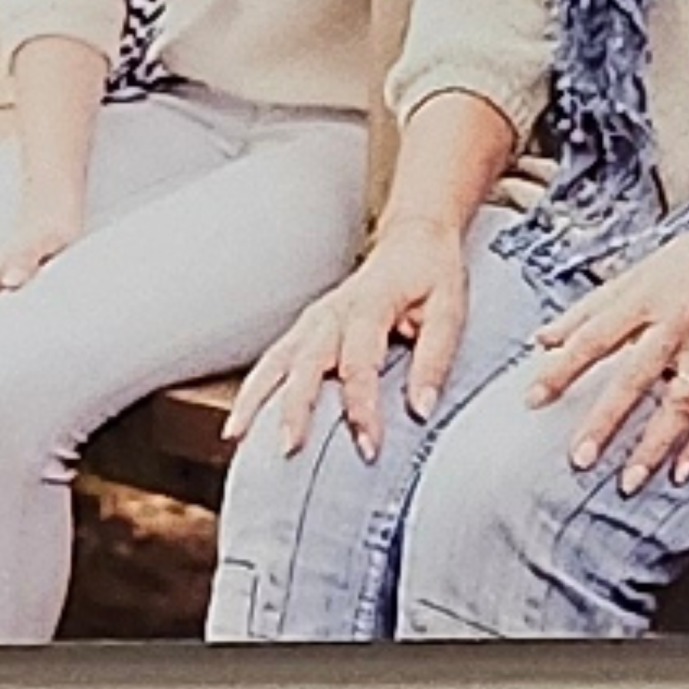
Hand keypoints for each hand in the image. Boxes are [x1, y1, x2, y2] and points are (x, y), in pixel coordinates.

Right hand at [222, 218, 470, 463]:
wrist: (414, 240)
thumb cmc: (432, 276)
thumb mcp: (449, 311)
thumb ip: (434, 360)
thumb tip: (422, 410)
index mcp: (371, 305)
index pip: (361, 363)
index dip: (363, 408)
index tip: (369, 448)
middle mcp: (333, 312)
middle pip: (307, 362)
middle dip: (295, 407)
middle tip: (289, 449)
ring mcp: (313, 320)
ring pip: (276, 359)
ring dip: (257, 398)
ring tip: (239, 437)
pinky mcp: (304, 329)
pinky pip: (271, 361)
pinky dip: (252, 390)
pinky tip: (239, 424)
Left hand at [522, 213, 688, 494]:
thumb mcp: (640, 272)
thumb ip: (591, 308)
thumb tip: (542, 337)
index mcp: (645, 298)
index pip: (594, 338)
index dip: (561, 369)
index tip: (532, 400)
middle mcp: (675, 324)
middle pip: (634, 377)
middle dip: (606, 420)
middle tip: (579, 459)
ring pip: (678, 402)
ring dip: (653, 445)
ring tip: (628, 481)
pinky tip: (682, 470)